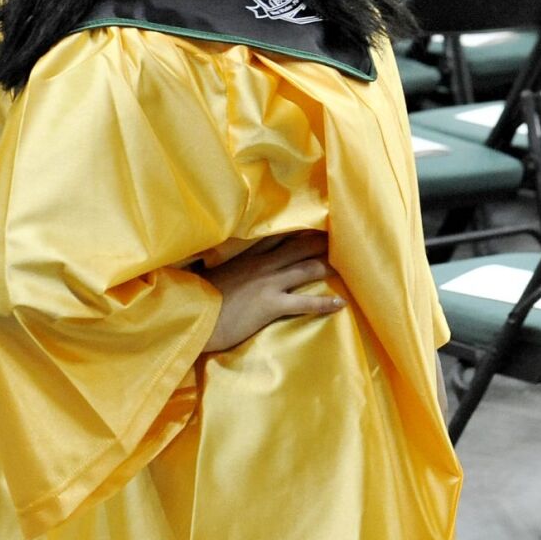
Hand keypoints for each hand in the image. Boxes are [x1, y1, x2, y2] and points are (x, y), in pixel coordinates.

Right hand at [203, 232, 343, 354]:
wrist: (193, 315)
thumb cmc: (200, 298)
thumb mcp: (216, 275)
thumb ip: (230, 267)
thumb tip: (234, 267)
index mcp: (247, 256)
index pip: (278, 237)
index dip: (299, 231)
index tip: (315, 224)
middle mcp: (262, 265)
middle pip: (298, 247)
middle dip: (320, 242)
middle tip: (343, 237)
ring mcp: (268, 283)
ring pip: (306, 268)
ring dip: (327, 265)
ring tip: (348, 264)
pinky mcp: (271, 304)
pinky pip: (305, 303)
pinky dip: (325, 303)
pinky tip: (341, 303)